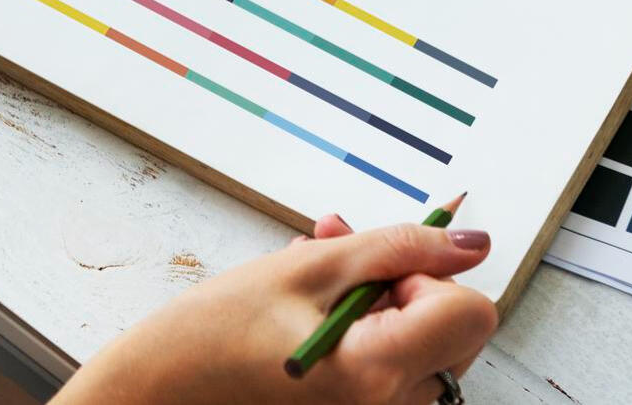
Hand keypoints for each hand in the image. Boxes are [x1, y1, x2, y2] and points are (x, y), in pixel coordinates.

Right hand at [55, 212, 495, 404]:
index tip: (381, 266)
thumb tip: (470, 242)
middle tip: (342, 256)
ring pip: (420, 344)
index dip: (431, 275)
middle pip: (453, 332)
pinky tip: (315, 308)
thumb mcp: (308, 268)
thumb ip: (397, 248)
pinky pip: (391, 368)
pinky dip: (365, 331)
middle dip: (405, 284)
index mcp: (378, 372)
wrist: (160, 393)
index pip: (471, 313)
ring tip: (315, 276)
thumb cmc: (214, 336)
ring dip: (379, 300)